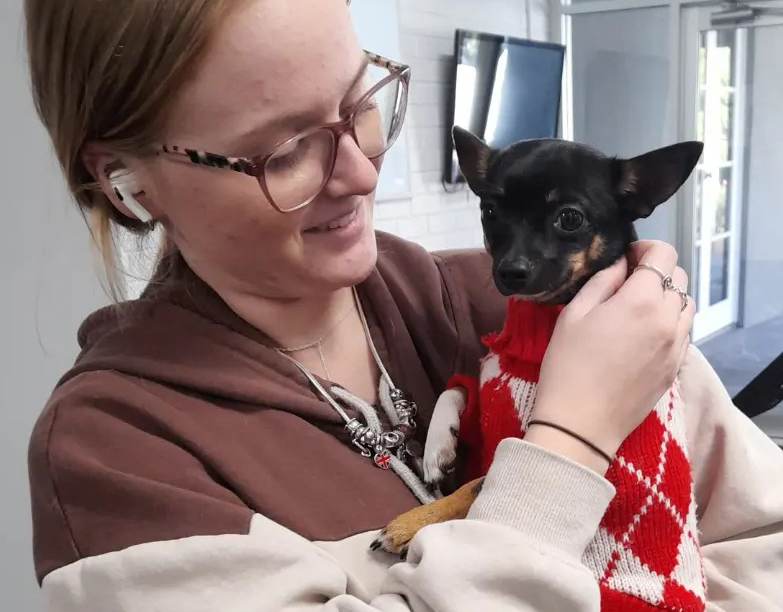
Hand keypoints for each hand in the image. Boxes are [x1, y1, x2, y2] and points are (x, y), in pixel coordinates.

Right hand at [528, 241, 694, 472]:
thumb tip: (619, 265)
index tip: (625, 259)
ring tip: (637, 308)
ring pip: (686, 305)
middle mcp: (668, 319)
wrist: (580, 424)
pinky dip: (669, 322)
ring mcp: (677, 345)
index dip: (645, 249)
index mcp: (641, 300)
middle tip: (627, 282)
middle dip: (657, 271)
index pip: (664, 255)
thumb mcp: (573, 315)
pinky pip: (683, 331)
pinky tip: (642, 334)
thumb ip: (601, 282)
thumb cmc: (567, 366)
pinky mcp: (676, 367)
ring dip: (667, 296)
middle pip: (680, 277)